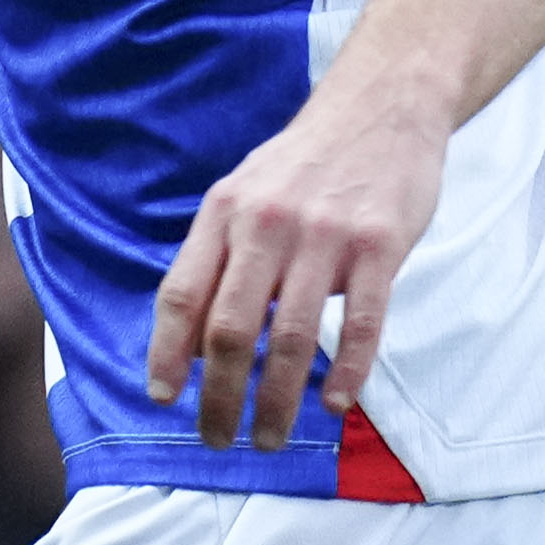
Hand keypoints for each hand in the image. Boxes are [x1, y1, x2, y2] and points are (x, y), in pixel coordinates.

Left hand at [147, 72, 441, 447]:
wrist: (381, 106)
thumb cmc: (304, 163)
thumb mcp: (242, 193)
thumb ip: (216, 257)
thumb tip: (189, 341)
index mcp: (223, 212)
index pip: (181, 294)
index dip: (166, 352)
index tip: (163, 398)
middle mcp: (267, 224)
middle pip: (230, 329)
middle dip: (219, 396)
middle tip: (217, 437)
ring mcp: (326, 236)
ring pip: (292, 338)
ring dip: (278, 401)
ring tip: (270, 438)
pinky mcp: (380, 245)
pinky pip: (362, 323)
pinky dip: (347, 372)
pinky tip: (334, 404)